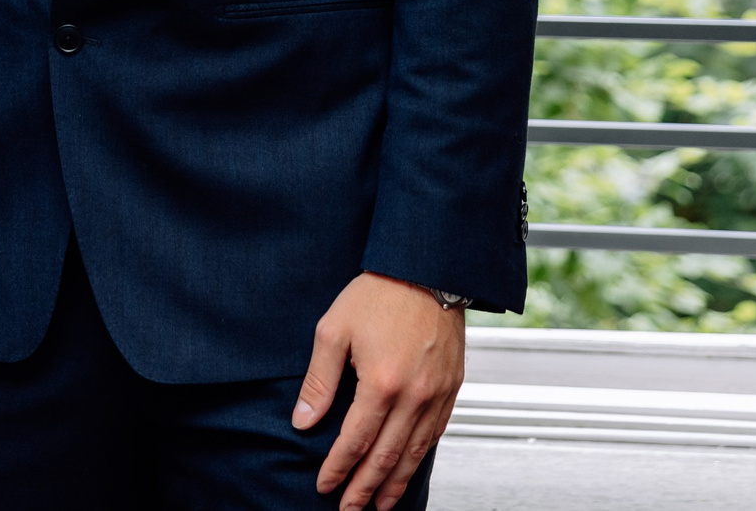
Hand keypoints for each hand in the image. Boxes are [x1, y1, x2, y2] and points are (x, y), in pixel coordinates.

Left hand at [293, 273, 464, 510]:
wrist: (426, 270)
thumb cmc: (376, 295)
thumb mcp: (333, 330)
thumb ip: (319, 380)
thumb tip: (303, 420)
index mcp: (380, 383)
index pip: (356, 440)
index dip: (339, 467)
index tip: (324, 486)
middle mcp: (413, 396)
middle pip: (387, 456)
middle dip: (365, 487)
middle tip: (349, 509)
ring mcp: (437, 394)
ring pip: (415, 452)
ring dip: (396, 482)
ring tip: (379, 503)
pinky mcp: (452, 388)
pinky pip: (435, 433)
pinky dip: (420, 457)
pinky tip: (408, 468)